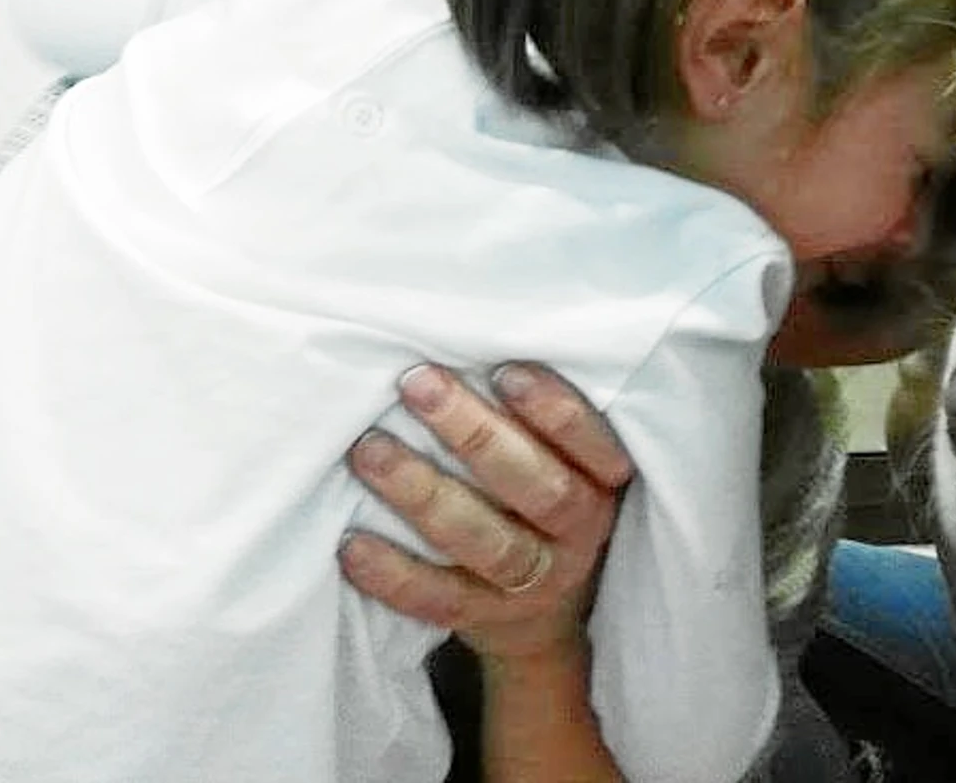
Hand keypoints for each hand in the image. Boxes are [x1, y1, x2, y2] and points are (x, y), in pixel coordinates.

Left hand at [339, 362, 633, 662]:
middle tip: (417, 385)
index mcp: (603, 482)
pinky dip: (395, 575)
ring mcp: (536, 581)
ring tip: (369, 451)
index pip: (594, 445)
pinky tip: (352, 544)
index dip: (554, 410)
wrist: (543, 610)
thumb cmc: (537, 496)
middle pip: (538, 488)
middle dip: (476, 435)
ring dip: (425, 495)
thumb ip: (532, 417)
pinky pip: (441, 600)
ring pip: (486, 541)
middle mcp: (579, 532)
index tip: (504, 371)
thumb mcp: (561, 456)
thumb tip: (464, 339)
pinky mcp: (488, 617)